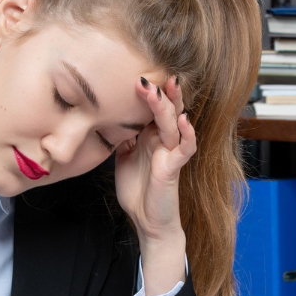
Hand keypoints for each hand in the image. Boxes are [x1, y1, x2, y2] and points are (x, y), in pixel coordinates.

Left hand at [115, 74, 194, 289]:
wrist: (147, 221)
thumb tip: (108, 117)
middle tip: (149, 75)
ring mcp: (170, 152)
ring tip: (160, 89)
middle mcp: (163, 140)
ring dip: (168, 106)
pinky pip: (185, 148)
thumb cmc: (137, 190)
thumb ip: (122, 137)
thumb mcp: (122, 157)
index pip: (152, 108)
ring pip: (173, 123)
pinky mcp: (174, 168)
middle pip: (166, 109)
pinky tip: (184, 121)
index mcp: (151, 136)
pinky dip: (187, 134)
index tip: (133, 75)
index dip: (146, 93)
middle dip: (160, 91)